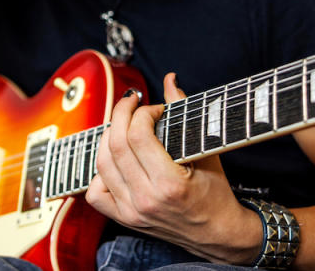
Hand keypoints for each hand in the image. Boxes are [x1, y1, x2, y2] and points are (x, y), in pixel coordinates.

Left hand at [85, 73, 261, 263]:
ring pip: (101, 164)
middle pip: (115, 146)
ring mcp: (132, 211)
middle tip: (132, 104)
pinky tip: (115, 160)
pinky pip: (95, 193)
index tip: (153, 108)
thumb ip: (185, 113)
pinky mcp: (124, 219)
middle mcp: (146, 200)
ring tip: (122, 126)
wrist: (219, 234)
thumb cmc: (216, 193)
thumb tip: (169, 80)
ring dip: (108, 137)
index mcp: (169, 184)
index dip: (142, 112)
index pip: (138, 136)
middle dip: (121, 115)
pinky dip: (99, 172)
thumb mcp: (206, 152)